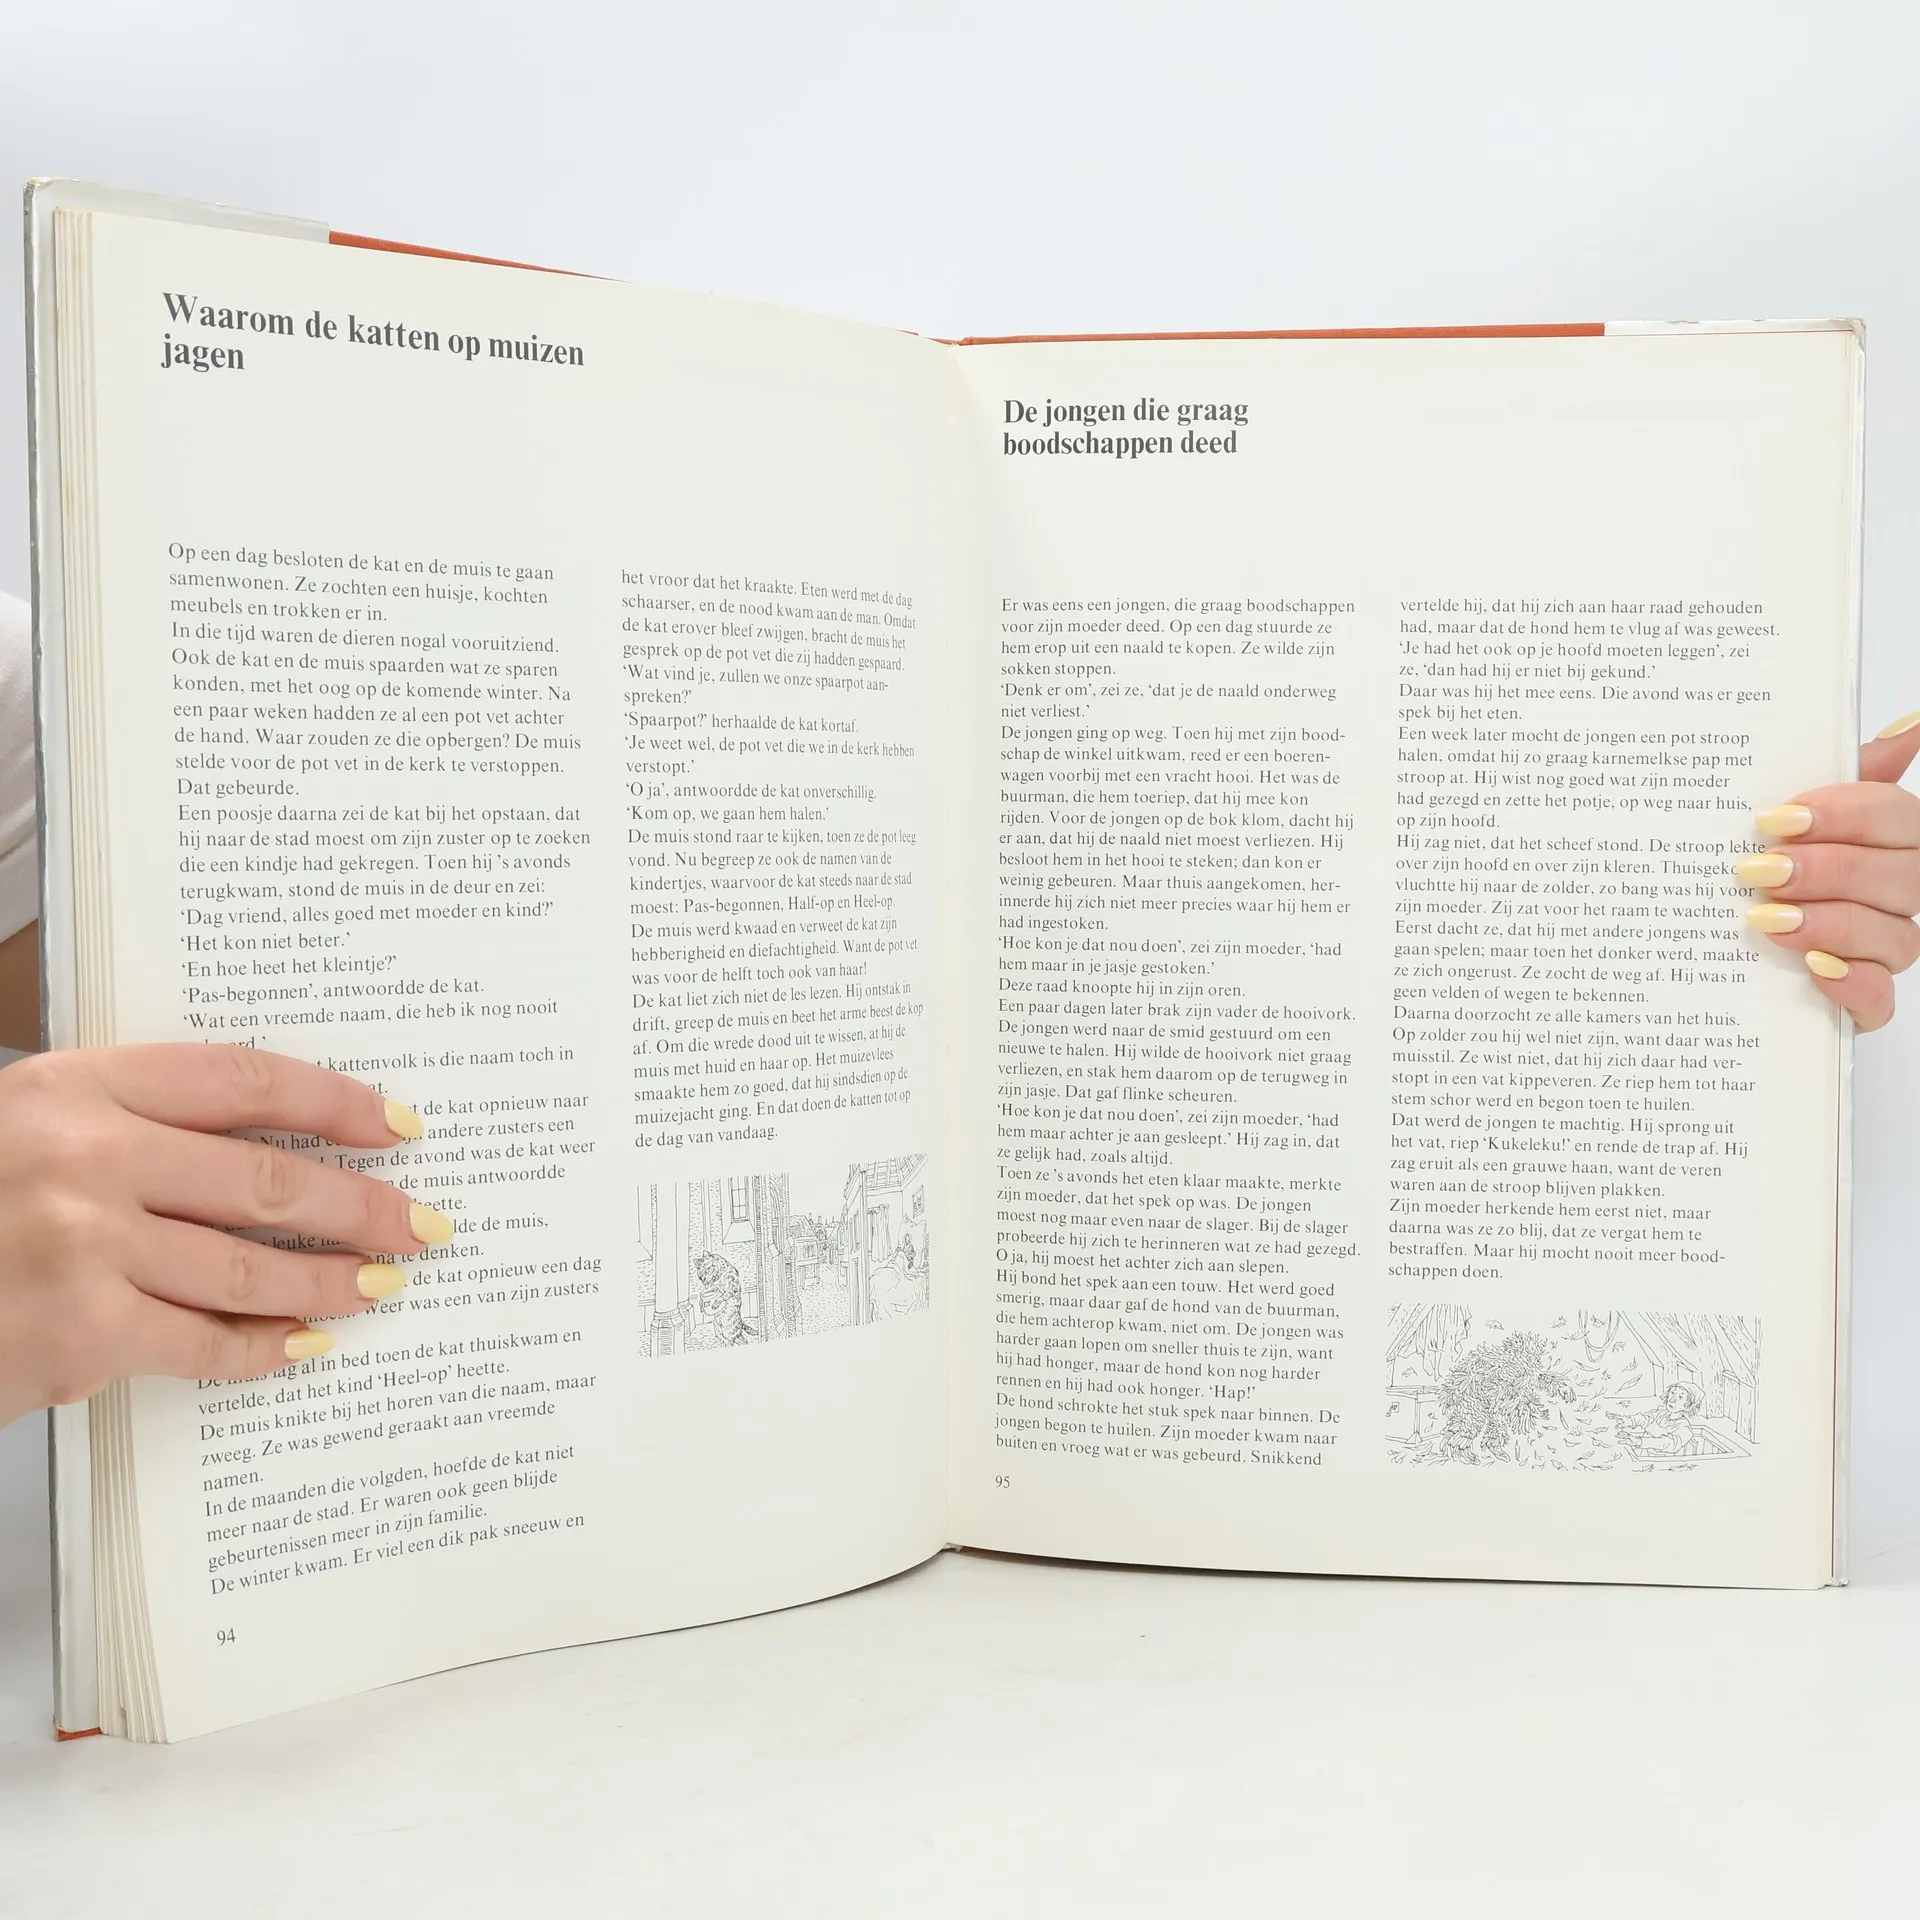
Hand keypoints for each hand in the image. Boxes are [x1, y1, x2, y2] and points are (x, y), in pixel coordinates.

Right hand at [0, 1045, 450, 1427]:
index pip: (244, 1081)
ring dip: (333, 1280)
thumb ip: (129, 1125)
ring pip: (253, 1268)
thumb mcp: (25, 1129)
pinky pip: (205, 1344)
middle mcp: (86, 1157)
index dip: (335, 1102)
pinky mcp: (80, 1336)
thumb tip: (267, 1147)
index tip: (396, 1124)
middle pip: (268, 1178)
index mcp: (75, 1086)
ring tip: (380, 1283)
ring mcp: (83, 1247)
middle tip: (421, 1221)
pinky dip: (265, 1351)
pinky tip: (303, 1347)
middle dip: (364, 1204)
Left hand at [1738, 714, 1919, 1030]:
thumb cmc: (1770, 865)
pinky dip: (1851, 984)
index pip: (1898, 817)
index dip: (1844, 814)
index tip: (1778, 817)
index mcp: (1887, 842)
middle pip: (1901, 877)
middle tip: (1763, 870)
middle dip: (1829, 870)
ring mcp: (1882, 949)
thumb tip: (1908, 726)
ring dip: (1832, 923)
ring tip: (1769, 918)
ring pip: (1894, 937)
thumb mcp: (1798, 815)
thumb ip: (1850, 772)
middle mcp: (1896, 894)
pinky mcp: (1860, 1001)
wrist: (1714, 943)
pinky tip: (1814, 967)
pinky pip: (1879, 1000)